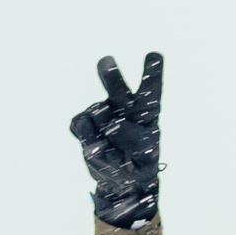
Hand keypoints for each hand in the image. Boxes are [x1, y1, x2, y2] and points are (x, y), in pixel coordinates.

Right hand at [71, 53, 162, 228]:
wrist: (118, 179)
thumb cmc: (140, 166)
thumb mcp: (147, 164)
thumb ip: (135, 145)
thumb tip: (111, 124)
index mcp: (147, 112)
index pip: (151, 91)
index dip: (152, 73)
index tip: (155, 55)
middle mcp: (123, 105)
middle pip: (118, 90)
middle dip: (111, 78)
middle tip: (106, 60)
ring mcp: (101, 111)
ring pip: (97, 117)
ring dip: (102, 139)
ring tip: (114, 154)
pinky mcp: (84, 121)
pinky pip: (81, 127)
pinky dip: (88, 142)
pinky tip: (98, 149)